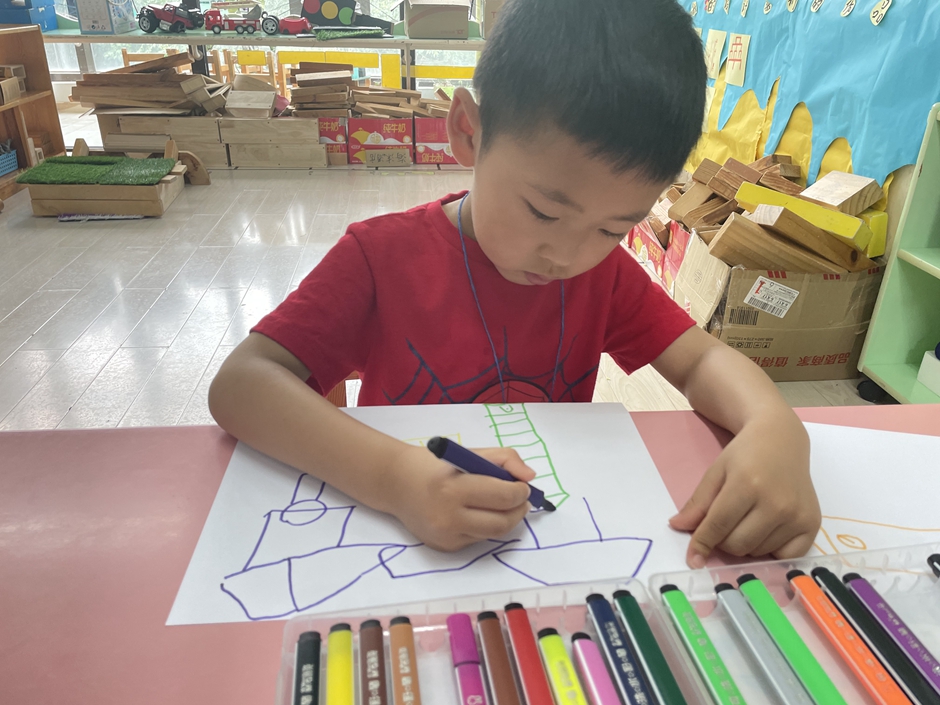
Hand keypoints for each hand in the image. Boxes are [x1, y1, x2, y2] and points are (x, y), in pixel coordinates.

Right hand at [385, 443, 535, 551]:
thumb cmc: (434, 465)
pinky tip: (478, 513)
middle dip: (519, 510)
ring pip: (493, 534)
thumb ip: (504, 459)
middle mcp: (448, 515)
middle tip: (520, 499)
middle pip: (502, 522)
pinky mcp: (445, 546)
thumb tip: (530, 477)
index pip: (503, 495)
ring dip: (506, 519)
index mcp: (453, 486)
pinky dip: (486, 526)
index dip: (521, 491)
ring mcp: (446, 535)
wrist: (396, 483)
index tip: (522, 485)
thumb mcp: (468, 452)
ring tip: (504, 505)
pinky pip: (478, 539)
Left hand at [669, 412, 820, 567]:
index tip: (693, 559)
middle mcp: (776, 503)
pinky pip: (786, 557)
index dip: (701, 543)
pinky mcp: (814, 525)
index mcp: (747, 485)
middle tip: (726, 523)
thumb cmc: (745, 454)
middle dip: (723, 541)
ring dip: (746, 544)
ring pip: (758, 552)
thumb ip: (698, 502)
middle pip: (737, 545)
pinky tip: (768, 531)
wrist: (782, 439)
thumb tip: (678, 527)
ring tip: (748, 519)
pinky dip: (771, 551)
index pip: (718, 526)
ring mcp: (797, 515)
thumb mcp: (716, 471)